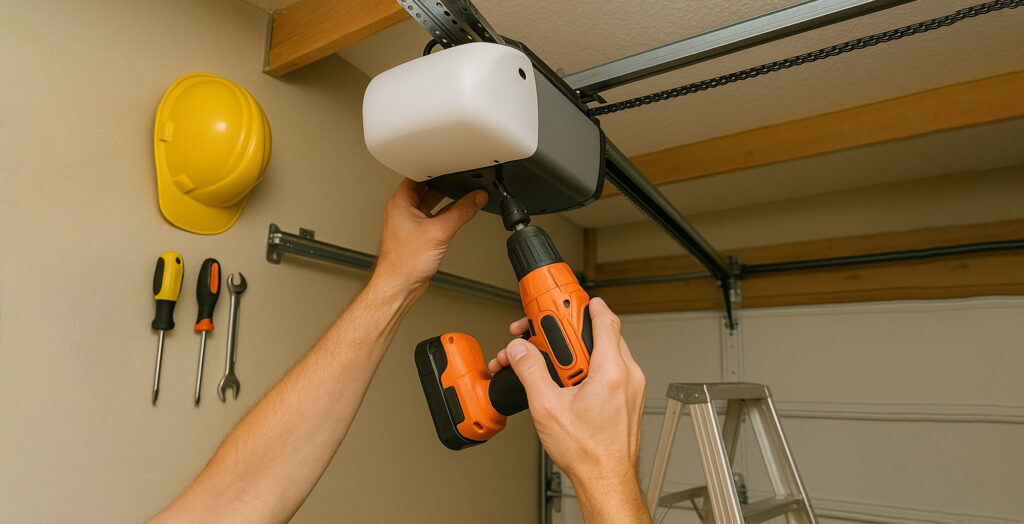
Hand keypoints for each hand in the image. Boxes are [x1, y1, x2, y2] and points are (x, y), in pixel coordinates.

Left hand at [375, 179, 486, 297]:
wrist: (400, 286)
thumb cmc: (404, 262)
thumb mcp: (439, 231)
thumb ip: (461, 212)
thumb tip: (476, 199)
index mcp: (399, 202)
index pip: (417, 175)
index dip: (434, 169)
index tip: (450, 166)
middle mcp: (403, 211)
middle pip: (426, 189)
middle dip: (444, 185)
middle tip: (460, 181)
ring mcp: (410, 223)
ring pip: (431, 203)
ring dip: (446, 201)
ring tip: (462, 197)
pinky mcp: (418, 234)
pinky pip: (434, 217)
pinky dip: (445, 215)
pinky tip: (457, 216)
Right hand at [491, 298, 648, 522]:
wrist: (606, 479)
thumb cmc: (588, 452)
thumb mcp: (547, 408)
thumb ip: (531, 371)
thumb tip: (520, 349)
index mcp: (611, 371)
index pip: (603, 319)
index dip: (582, 305)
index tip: (565, 301)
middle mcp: (628, 374)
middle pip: (600, 334)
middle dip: (569, 332)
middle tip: (545, 336)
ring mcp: (632, 386)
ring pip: (605, 351)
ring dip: (577, 351)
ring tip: (551, 365)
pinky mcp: (629, 397)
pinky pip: (611, 369)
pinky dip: (589, 367)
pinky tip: (567, 381)